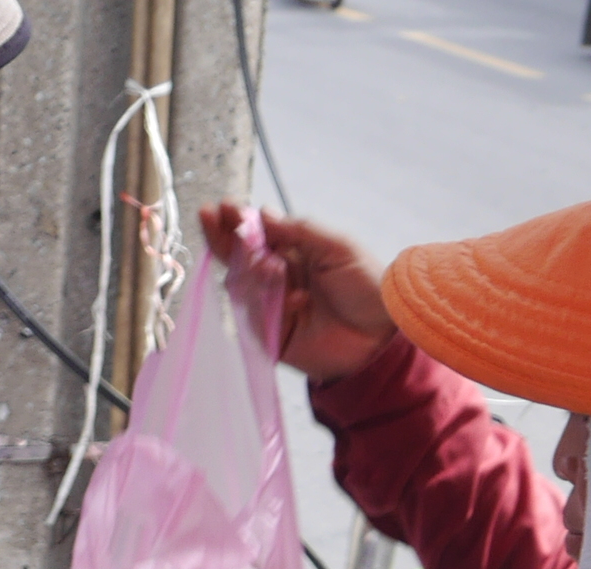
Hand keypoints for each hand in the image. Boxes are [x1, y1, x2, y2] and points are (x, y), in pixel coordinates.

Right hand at [200, 199, 394, 382]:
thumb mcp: (336, 247)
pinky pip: (256, 320)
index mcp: (292, 251)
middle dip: (222, 239)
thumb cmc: (365, 285)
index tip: (222, 208)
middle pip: (238, 258)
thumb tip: (263, 213)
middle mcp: (277, 278)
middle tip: (209, 219)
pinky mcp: (273, 338)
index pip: (256, 234)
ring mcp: (273, 308)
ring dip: (253, 273)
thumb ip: (299, 231)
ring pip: (243, 287)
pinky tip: (296, 300)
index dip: (237, 221)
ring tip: (272, 267)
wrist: (381, 334)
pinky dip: (272, 306)